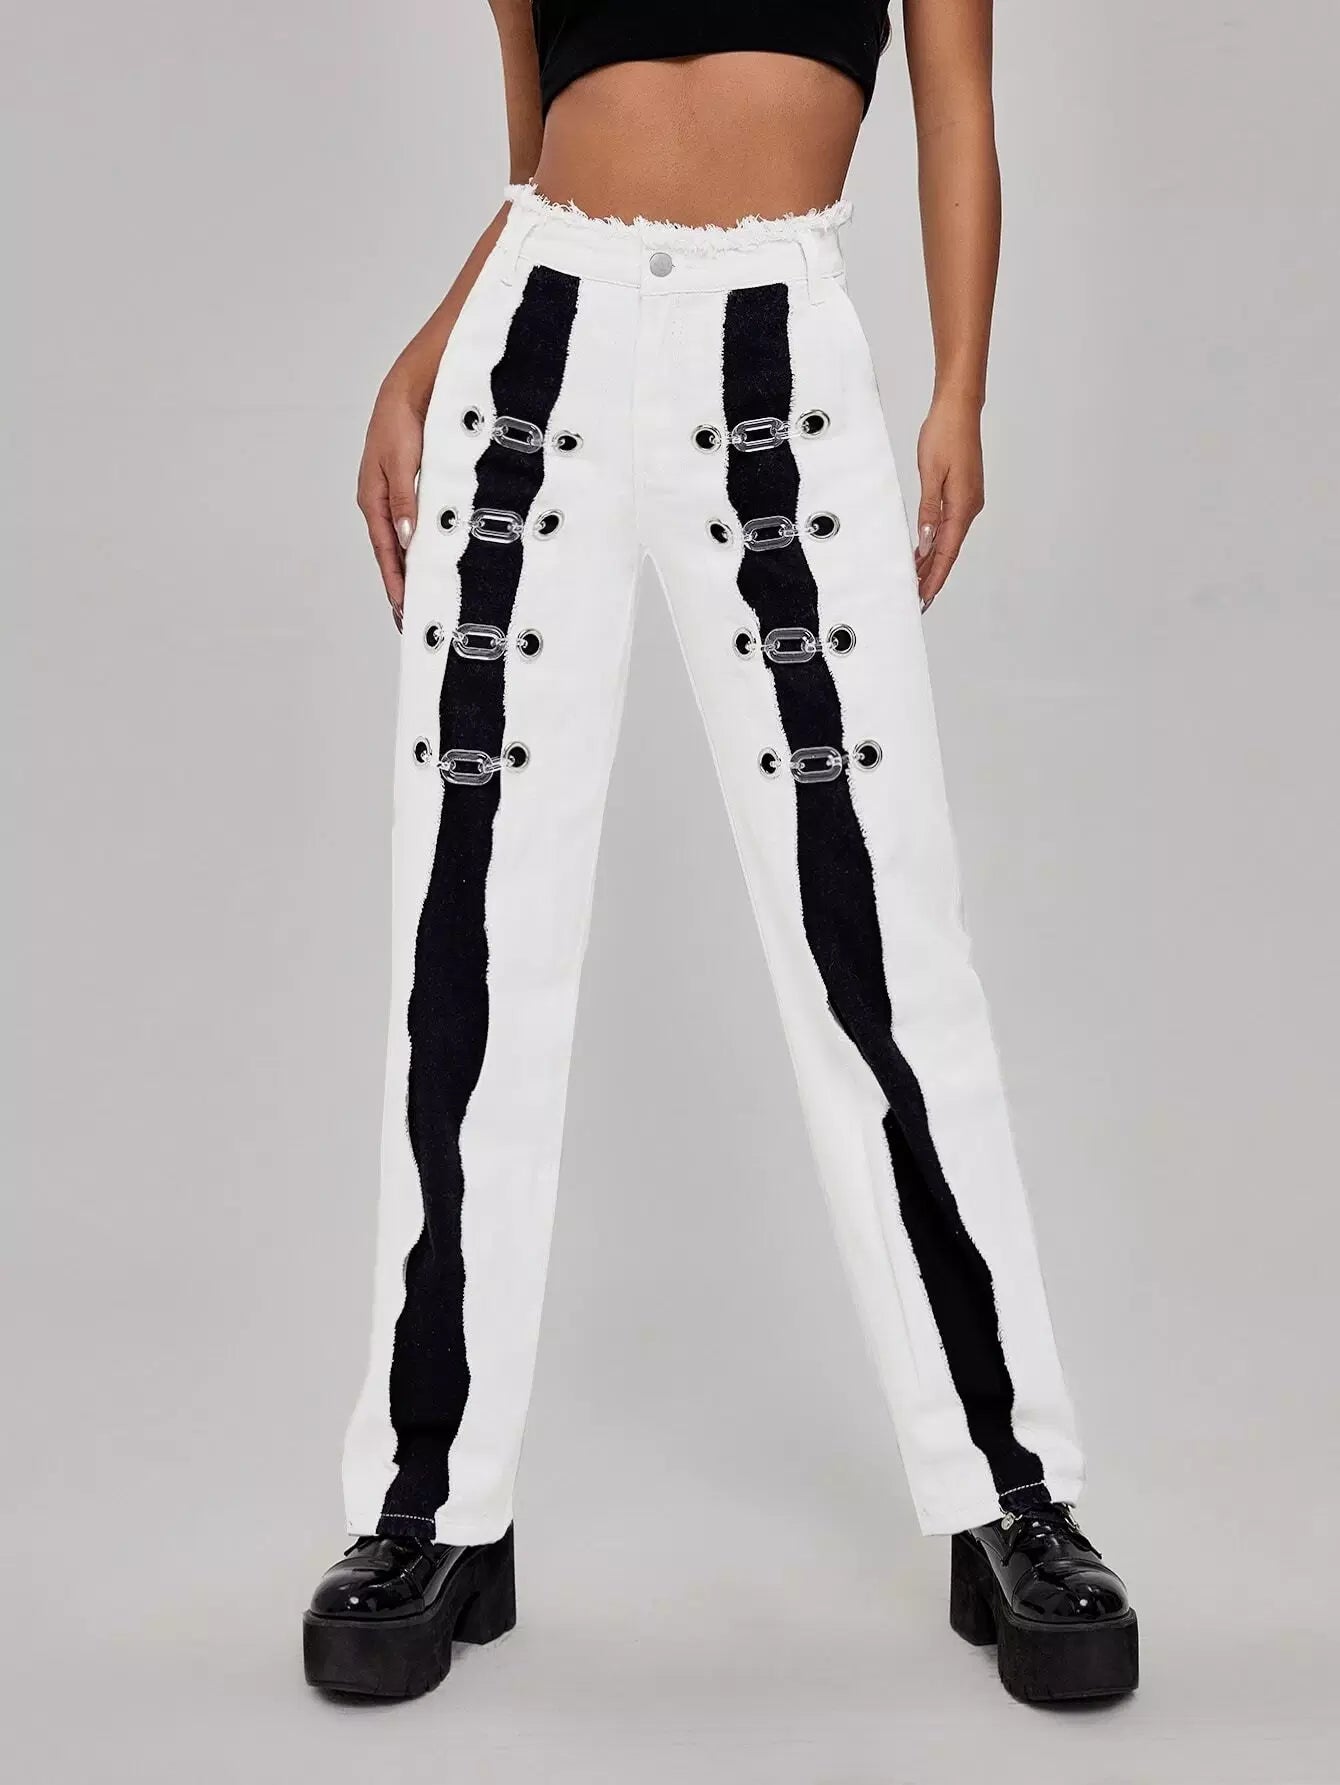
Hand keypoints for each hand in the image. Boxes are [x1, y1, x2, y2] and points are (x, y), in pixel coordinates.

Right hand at [356, 359, 431, 630]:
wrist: (416, 382)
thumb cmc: (404, 416)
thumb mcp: (403, 460)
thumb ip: (406, 500)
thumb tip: (406, 540)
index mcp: (374, 498)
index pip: (385, 552)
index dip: (395, 584)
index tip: (404, 613)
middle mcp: (383, 500)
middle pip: (392, 553)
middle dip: (401, 586)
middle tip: (412, 621)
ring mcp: (398, 494)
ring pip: (405, 542)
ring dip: (413, 569)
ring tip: (423, 599)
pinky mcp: (414, 485)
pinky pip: (417, 524)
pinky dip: (424, 546)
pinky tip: (435, 559)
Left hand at [914, 394, 985, 611]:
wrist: (959, 408)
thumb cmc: (944, 434)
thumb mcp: (931, 473)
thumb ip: (929, 511)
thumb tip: (926, 542)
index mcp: (962, 506)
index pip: (947, 551)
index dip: (935, 576)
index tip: (924, 597)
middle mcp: (969, 507)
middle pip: (949, 550)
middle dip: (933, 575)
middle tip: (918, 598)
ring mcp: (968, 500)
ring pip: (949, 539)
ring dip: (934, 560)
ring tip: (917, 580)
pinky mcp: (963, 492)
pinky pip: (949, 525)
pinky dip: (937, 541)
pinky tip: (926, 549)